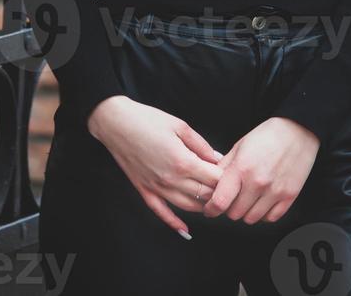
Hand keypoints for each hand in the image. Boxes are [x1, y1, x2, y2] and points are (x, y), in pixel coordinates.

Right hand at [87, 95, 222, 235]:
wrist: (117, 123)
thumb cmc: (148, 120)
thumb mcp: (180, 125)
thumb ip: (201, 145)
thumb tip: (218, 158)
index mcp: (183, 161)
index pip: (214, 179)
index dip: (226, 178)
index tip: (233, 174)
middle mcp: (171, 179)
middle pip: (203, 195)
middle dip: (218, 193)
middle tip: (227, 189)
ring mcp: (157, 187)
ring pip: (187, 206)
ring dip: (202, 207)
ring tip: (213, 203)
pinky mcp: (144, 190)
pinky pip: (161, 212)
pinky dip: (174, 223)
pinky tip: (185, 230)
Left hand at [201, 117, 319, 224]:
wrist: (297, 130)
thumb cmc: (267, 135)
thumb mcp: (240, 145)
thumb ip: (224, 166)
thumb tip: (211, 184)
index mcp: (242, 167)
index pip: (220, 201)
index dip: (211, 208)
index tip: (210, 209)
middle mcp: (257, 182)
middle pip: (234, 213)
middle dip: (229, 207)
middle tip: (232, 198)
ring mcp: (274, 191)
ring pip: (251, 219)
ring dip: (246, 212)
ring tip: (248, 198)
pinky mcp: (289, 196)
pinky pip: (270, 218)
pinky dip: (264, 214)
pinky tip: (262, 201)